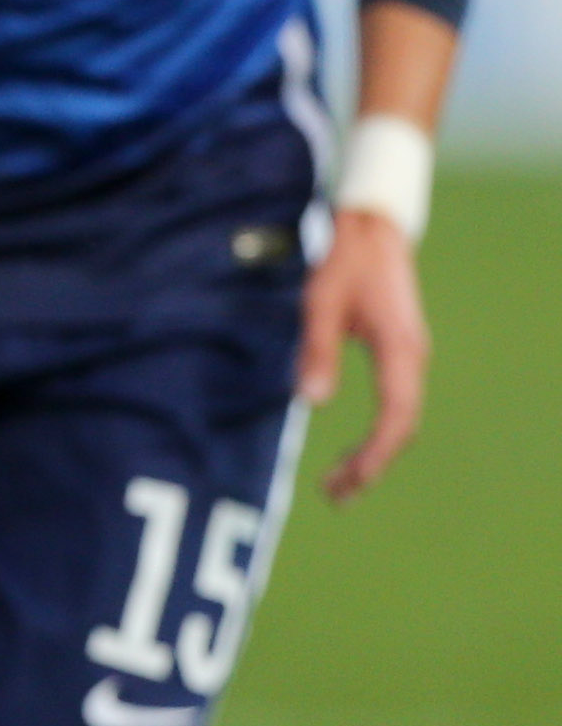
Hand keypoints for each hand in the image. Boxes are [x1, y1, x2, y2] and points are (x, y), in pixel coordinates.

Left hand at [297, 204, 428, 501]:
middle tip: (335, 495)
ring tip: (341, 484)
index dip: (373, 454)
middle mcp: (412, 358)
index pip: (395, 417)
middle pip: (402, 426)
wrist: (373, 230)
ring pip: (402, 418)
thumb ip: (316, 352)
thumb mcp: (319, 304)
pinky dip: (379, 433)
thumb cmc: (343, 263)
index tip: (345, 481)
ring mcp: (410, 356)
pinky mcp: (401, 353)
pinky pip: (397, 404)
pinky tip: (357, 450)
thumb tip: (311, 402)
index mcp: (399, 350)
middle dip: (371, 464)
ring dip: (375, 453)